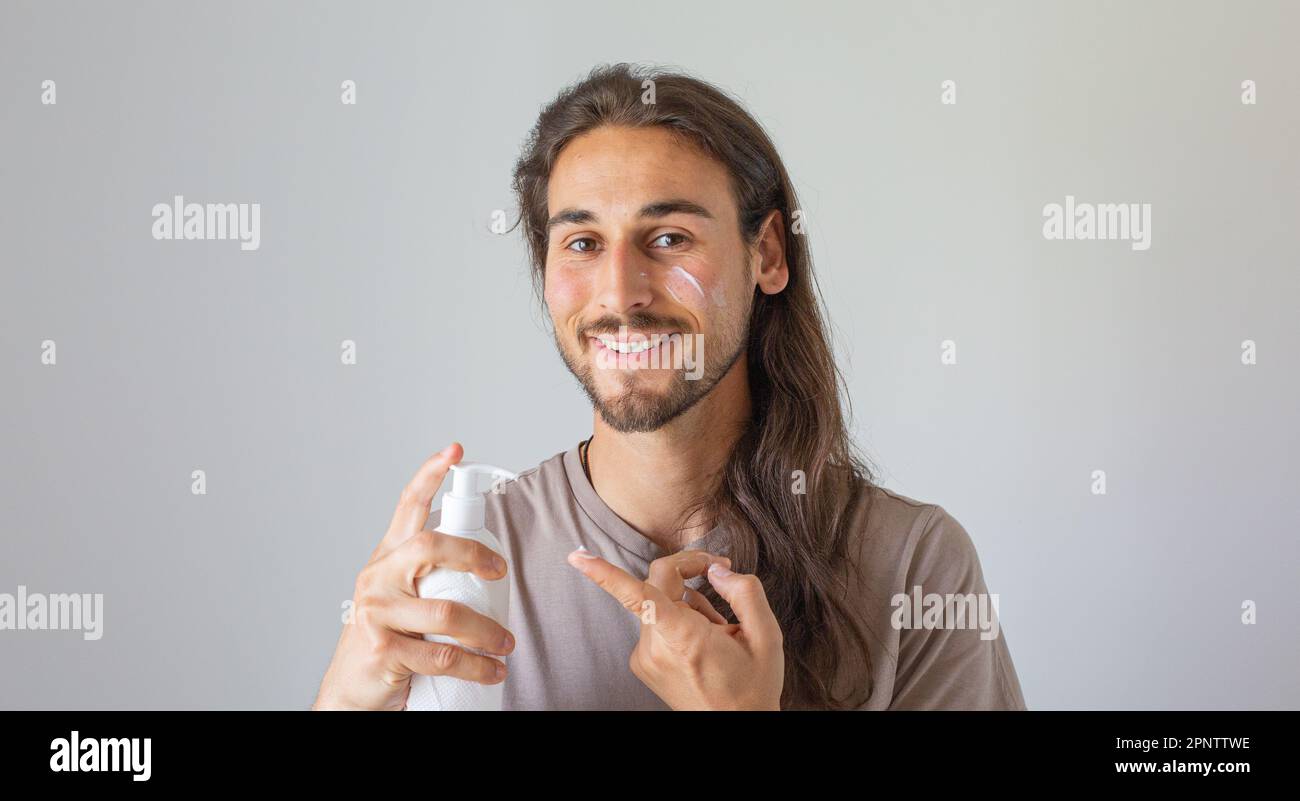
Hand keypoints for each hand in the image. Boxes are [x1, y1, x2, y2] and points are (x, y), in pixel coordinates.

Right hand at [313, 443, 514, 709]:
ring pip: (447, 613)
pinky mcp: (383, 649)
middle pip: (431, 546)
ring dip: (487, 633)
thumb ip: (431, 578)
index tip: (454, 451)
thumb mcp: (403, 600)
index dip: (430, 475)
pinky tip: (491, 671)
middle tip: (501, 573)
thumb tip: (488, 564)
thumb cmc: (387, 642)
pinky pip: (442, 656)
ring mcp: (377, 613)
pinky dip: (476, 666)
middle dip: (474, 555)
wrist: (351, 693)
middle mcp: (379, 577)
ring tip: (505, 644)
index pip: (407, 506)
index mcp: (388, 559)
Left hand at [567, 548, 783, 709]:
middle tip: (720, 574)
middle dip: (689, 574)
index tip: (577, 558)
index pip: (638, 595)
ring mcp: (645, 657)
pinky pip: (655, 622)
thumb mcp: (767, 637)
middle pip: (658, 585)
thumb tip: (717, 570)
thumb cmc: (753, 688)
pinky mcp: (642, 663)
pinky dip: (678, 620)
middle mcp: (655, 648)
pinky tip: (702, 641)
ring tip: (717, 630)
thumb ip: (745, 591)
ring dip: (688, 602)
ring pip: (658, 602)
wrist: (736, 729)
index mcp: (684, 638)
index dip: (604, 573)